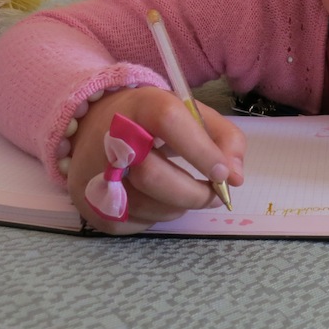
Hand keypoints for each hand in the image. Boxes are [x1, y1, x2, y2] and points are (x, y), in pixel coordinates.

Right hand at [67, 87, 245, 234]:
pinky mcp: (92, 206)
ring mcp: (97, 175)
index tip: (223, 173)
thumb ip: (223, 137)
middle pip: (152, 175)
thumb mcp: (190, 114)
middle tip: (216, 195)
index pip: (169, 122)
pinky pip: (138, 222)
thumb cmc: (152, 121)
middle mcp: (110, 138)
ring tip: (188, 192)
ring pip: (148, 205)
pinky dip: (160, 215)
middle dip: (195, 193)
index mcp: (140, 106)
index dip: (201, 151)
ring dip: (181, 205)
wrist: (93, 128)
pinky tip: (160, 198)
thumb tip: (236, 177)